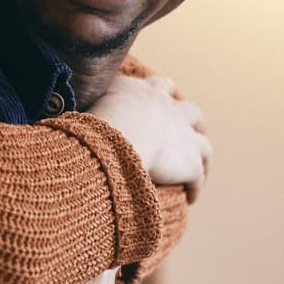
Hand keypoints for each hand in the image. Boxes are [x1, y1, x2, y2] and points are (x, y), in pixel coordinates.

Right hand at [87, 72, 211, 200]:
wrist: (113, 136)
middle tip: (192, 132)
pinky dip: (196, 187)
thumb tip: (79, 115)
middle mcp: (169, 109)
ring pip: (203, 147)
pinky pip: (197, 177)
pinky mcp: (190, 162)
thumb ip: (96, 106)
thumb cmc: (93, 123)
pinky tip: (191, 198)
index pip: (160, 86)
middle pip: (191, 112)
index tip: (164, 98)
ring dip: (202, 159)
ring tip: (199, 172)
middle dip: (193, 122)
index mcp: (145, 91)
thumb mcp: (93, 103)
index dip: (163, 94)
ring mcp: (183, 136)